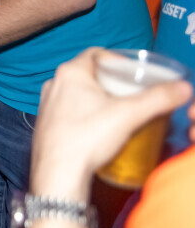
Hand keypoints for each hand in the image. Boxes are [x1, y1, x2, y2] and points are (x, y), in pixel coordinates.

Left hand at [31, 49, 191, 198]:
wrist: (59, 173)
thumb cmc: (87, 139)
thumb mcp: (130, 114)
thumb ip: (158, 99)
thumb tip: (182, 88)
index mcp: (69, 73)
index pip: (95, 54)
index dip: (117, 60)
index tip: (134, 74)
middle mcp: (54, 84)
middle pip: (89, 74)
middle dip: (112, 82)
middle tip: (133, 94)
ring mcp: (47, 104)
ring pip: (79, 93)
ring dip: (100, 99)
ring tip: (121, 111)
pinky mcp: (47, 123)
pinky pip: (70, 110)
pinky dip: (88, 113)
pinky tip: (103, 128)